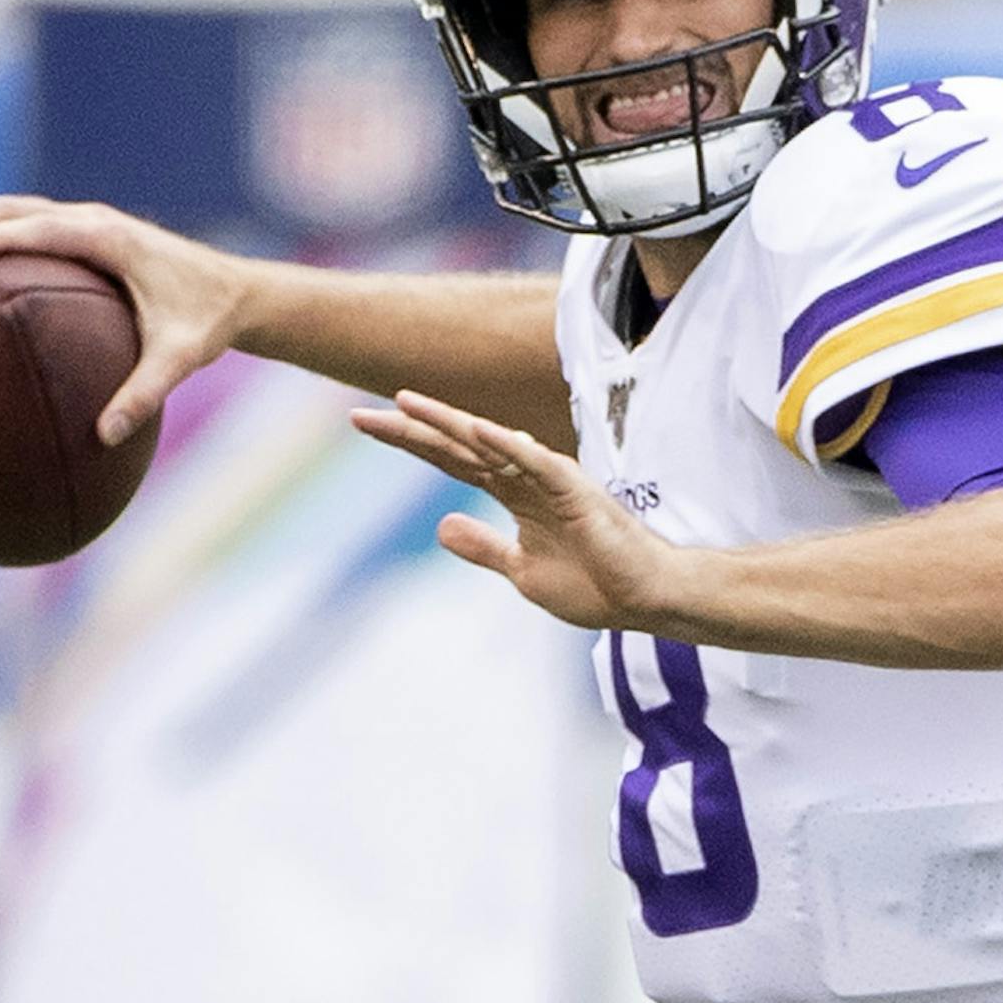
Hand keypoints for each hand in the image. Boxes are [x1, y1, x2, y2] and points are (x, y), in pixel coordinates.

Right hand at [0, 195, 248, 444]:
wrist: (238, 293)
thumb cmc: (208, 323)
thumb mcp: (181, 360)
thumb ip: (144, 394)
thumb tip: (105, 436)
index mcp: (110, 238)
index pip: (38, 227)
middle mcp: (94, 221)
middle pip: (9, 208)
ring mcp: (87, 224)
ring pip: (11, 212)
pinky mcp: (85, 236)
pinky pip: (27, 231)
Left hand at [351, 389, 677, 629]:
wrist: (643, 598)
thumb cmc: (593, 584)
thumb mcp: (522, 571)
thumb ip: (484, 546)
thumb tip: (442, 525)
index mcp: (511, 493)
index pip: (450, 459)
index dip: (408, 442)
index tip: (363, 425)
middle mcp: (525, 477)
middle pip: (457, 444)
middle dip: (409, 430)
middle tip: (359, 417)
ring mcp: (549, 479)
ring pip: (490, 443)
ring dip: (449, 424)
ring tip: (405, 404)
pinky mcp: (575, 490)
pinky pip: (536, 462)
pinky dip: (507, 444)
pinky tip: (475, 429)